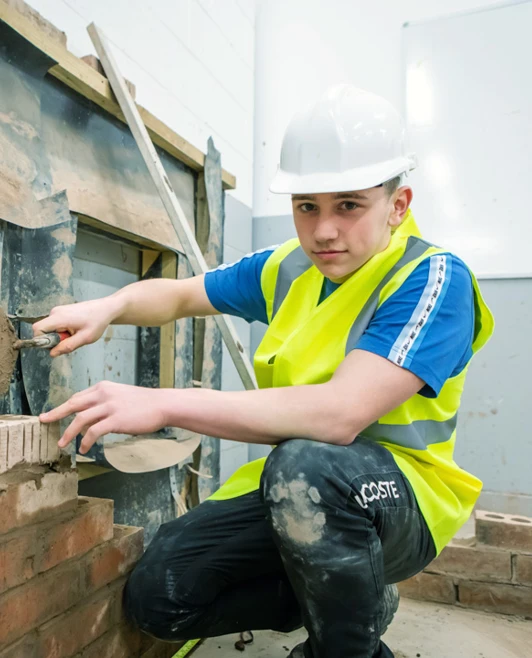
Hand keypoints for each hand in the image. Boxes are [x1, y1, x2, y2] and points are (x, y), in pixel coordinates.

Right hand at [32, 298, 119, 356]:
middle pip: (43, 330)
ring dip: (60, 335)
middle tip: (71, 339)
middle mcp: (55, 312)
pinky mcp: (61, 312)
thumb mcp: (85, 338)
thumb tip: (52, 353)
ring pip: (50, 329)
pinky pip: (55, 325)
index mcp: (59, 317)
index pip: (37, 329)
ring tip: (76, 334)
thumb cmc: (97, 322)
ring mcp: (58, 311)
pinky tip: (76, 329)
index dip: (42, 340)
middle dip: (54, 339)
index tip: (55, 345)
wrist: (106, 309)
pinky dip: (63, 330)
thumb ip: (67, 346)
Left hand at [40, 381, 170, 453]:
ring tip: (62, 444)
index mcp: (103, 387)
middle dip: (56, 413)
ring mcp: (109, 406)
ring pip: (80, 419)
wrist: (163, 405)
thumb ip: (105, 404)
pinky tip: (84, 448)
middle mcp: (103, 394)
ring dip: (69, 433)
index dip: (65, 406)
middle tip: (44, 421)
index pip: (78, 396)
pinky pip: (93, 432)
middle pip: (73, 403)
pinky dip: (86, 441)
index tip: (56, 414)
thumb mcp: (121, 397)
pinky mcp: (115, 420)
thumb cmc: (145, 403)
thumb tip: (91, 418)